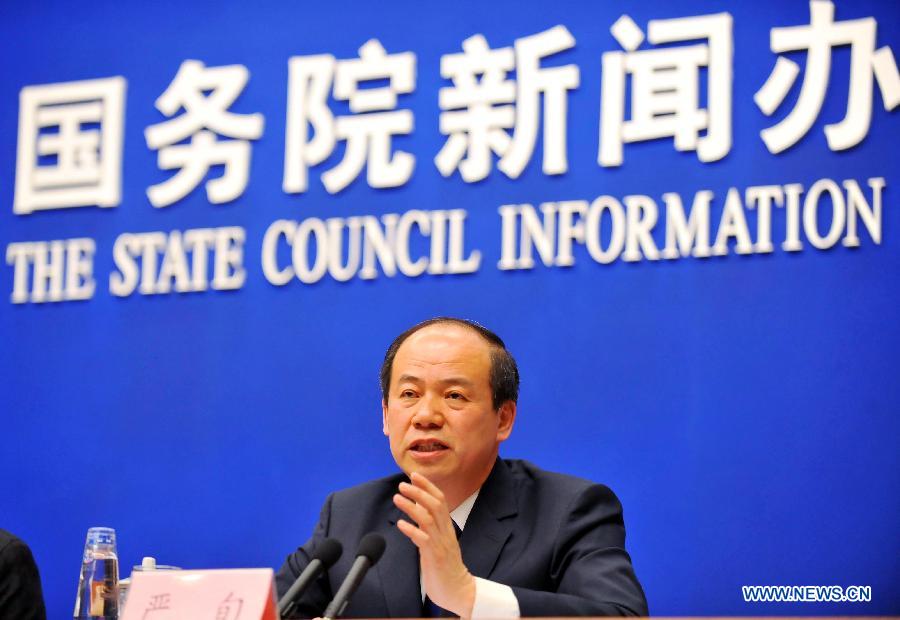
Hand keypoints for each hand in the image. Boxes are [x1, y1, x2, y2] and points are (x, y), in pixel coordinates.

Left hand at [393, 472, 475, 616]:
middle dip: (419, 491)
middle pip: (435, 504)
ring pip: (428, 518)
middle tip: (402, 484)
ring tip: (397, 498)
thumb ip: (429, 524)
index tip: (414, 474)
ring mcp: (441, 544)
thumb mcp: (438, 541)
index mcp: (447, 527)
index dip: (428, 486)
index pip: (440, 500)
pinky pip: (423, 540)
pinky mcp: (435, 557)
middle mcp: (446, 532)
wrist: (458, 590)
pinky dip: (411, 530)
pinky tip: (400, 524)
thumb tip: (415, 506)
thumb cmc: (445, 566)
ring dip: (411, 506)